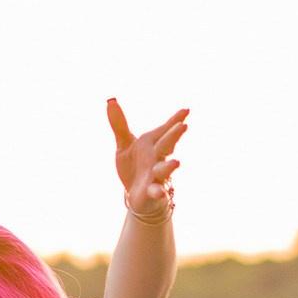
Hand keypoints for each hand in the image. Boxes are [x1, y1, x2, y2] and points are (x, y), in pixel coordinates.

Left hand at [108, 99, 186, 216]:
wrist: (135, 195)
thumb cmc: (134, 167)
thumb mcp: (125, 144)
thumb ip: (120, 125)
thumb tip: (111, 102)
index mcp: (152, 144)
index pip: (165, 130)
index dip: (175, 120)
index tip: (186, 110)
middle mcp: (157, 157)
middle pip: (167, 145)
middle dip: (174, 136)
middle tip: (183, 125)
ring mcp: (156, 175)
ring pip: (165, 169)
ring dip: (169, 166)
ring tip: (177, 162)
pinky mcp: (152, 191)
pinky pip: (156, 191)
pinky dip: (158, 191)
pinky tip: (159, 192)